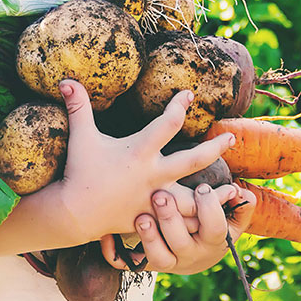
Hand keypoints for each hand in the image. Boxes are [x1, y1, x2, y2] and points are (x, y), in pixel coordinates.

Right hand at [56, 79, 235, 242]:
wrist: (74, 213)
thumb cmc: (79, 171)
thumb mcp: (81, 137)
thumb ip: (78, 107)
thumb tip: (66, 79)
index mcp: (139, 151)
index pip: (168, 123)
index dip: (180, 105)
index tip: (189, 94)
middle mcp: (153, 174)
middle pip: (194, 159)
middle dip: (215, 147)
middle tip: (231, 137)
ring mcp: (155, 199)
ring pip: (195, 197)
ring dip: (215, 194)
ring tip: (234, 189)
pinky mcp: (154, 218)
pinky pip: (181, 221)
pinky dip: (198, 220)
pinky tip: (212, 217)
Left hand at [102, 183, 256, 273]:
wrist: (190, 255)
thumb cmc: (208, 225)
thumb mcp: (229, 219)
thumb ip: (239, 207)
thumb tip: (243, 194)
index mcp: (211, 241)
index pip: (215, 229)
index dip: (210, 209)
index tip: (201, 187)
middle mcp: (187, 255)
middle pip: (181, 243)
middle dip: (171, 220)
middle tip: (161, 196)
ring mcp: (164, 261)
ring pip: (156, 257)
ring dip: (148, 237)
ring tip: (140, 217)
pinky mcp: (142, 264)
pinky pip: (124, 264)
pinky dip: (113, 252)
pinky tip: (104, 235)